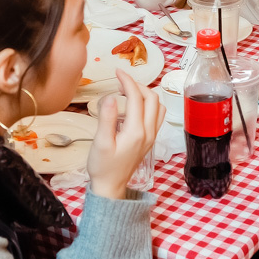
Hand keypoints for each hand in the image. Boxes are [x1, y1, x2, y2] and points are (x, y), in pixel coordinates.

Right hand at [85, 70, 161, 199]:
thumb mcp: (101, 142)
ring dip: (145, 94)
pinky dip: (148, 104)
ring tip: (128, 91)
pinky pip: (156, 116)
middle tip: (120, 81)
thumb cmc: (103, 167)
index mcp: (136, 131)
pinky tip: (133, 106)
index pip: (137, 97)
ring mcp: (151, 136)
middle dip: (138, 84)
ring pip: (157, 106)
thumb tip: (112, 97)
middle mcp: (148, 132)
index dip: (127, 81)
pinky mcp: (149, 140)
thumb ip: (107, 118)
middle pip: (152, 98)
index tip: (117, 72)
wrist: (110, 186)